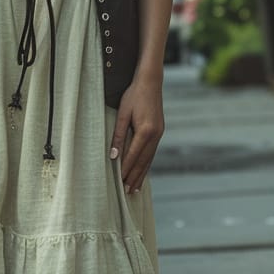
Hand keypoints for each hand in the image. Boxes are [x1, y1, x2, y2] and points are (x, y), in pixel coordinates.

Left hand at [109, 75, 163, 193]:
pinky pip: (152, 152)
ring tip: (135, 188)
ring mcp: (159, 134)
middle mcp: (155, 134)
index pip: (133, 155)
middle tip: (127, 191)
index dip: (126, 169)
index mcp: (146, 130)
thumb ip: (118, 135)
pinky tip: (143, 171)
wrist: (151, 82)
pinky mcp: (159, 131)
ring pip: (149, 159)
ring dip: (142, 174)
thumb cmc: (134, 95)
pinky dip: (147, 164)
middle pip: (144, 161)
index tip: (120, 182)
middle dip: (135, 177)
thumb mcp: (122, 114)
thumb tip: (113, 156)